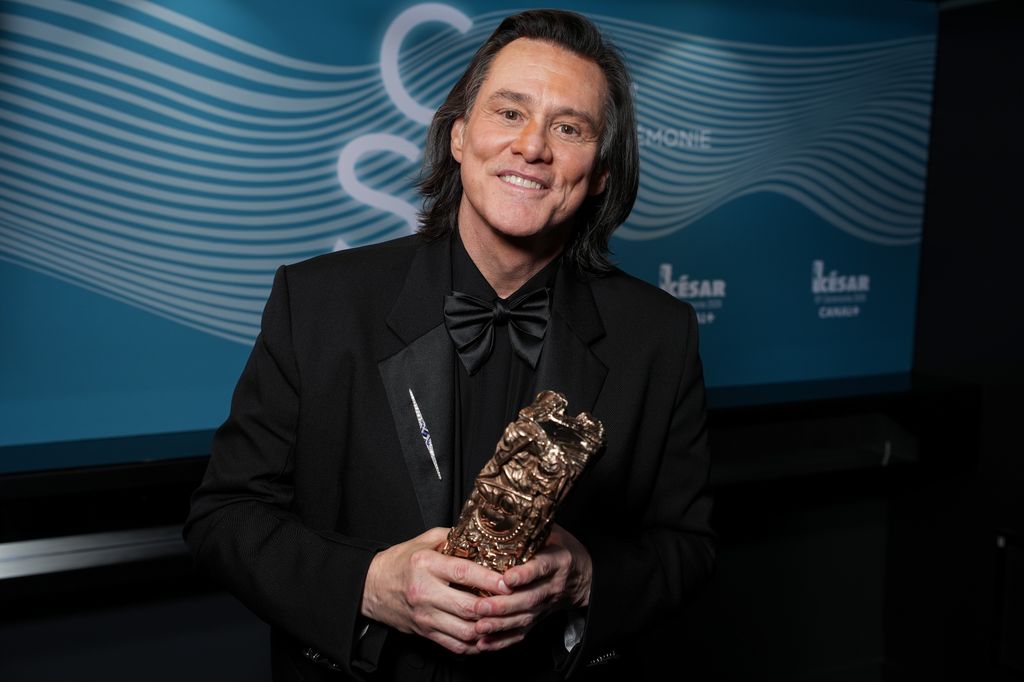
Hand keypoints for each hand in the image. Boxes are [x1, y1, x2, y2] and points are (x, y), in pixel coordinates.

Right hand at [360, 527, 511, 653]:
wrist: (370, 587)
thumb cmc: (400, 562)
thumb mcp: (425, 540)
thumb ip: (454, 537)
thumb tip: (483, 535)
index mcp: (426, 565)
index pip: (463, 573)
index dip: (489, 580)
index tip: (510, 581)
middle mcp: (425, 592)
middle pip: (467, 607)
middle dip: (495, 608)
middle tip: (515, 603)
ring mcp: (425, 616)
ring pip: (465, 631)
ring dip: (489, 628)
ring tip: (505, 619)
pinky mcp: (425, 632)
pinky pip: (455, 645)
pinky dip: (475, 644)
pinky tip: (488, 636)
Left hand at [472, 524, 591, 651]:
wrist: (584, 577)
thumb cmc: (563, 549)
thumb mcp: (553, 532)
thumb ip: (531, 526)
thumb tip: (503, 509)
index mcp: (557, 560)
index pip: (541, 568)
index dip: (525, 574)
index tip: (508, 578)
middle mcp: (552, 586)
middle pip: (529, 599)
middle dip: (504, 605)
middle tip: (480, 606)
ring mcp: (545, 606)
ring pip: (524, 618)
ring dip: (501, 625)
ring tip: (479, 626)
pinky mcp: (539, 619)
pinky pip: (521, 633)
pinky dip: (502, 641)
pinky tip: (484, 643)